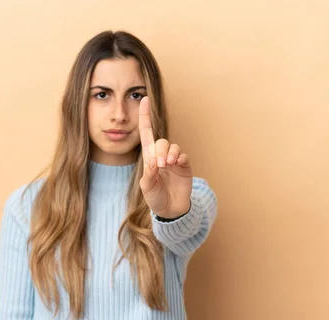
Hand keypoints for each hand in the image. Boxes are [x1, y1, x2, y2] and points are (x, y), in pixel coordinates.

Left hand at [138, 96, 192, 218]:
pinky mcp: (185, 166)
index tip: (144, 99)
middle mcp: (161, 156)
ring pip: (172, 146)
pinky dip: (179, 157)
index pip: (146, 133)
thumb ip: (148, 174)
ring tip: (167, 165)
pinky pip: (183, 155)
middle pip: (161, 141)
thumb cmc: (155, 198)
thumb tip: (153, 160)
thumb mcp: (147, 188)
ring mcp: (174, 160)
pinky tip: (176, 164)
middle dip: (159, 151)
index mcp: (149, 158)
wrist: (170, 211)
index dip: (145, 116)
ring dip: (169, 154)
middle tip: (159, 165)